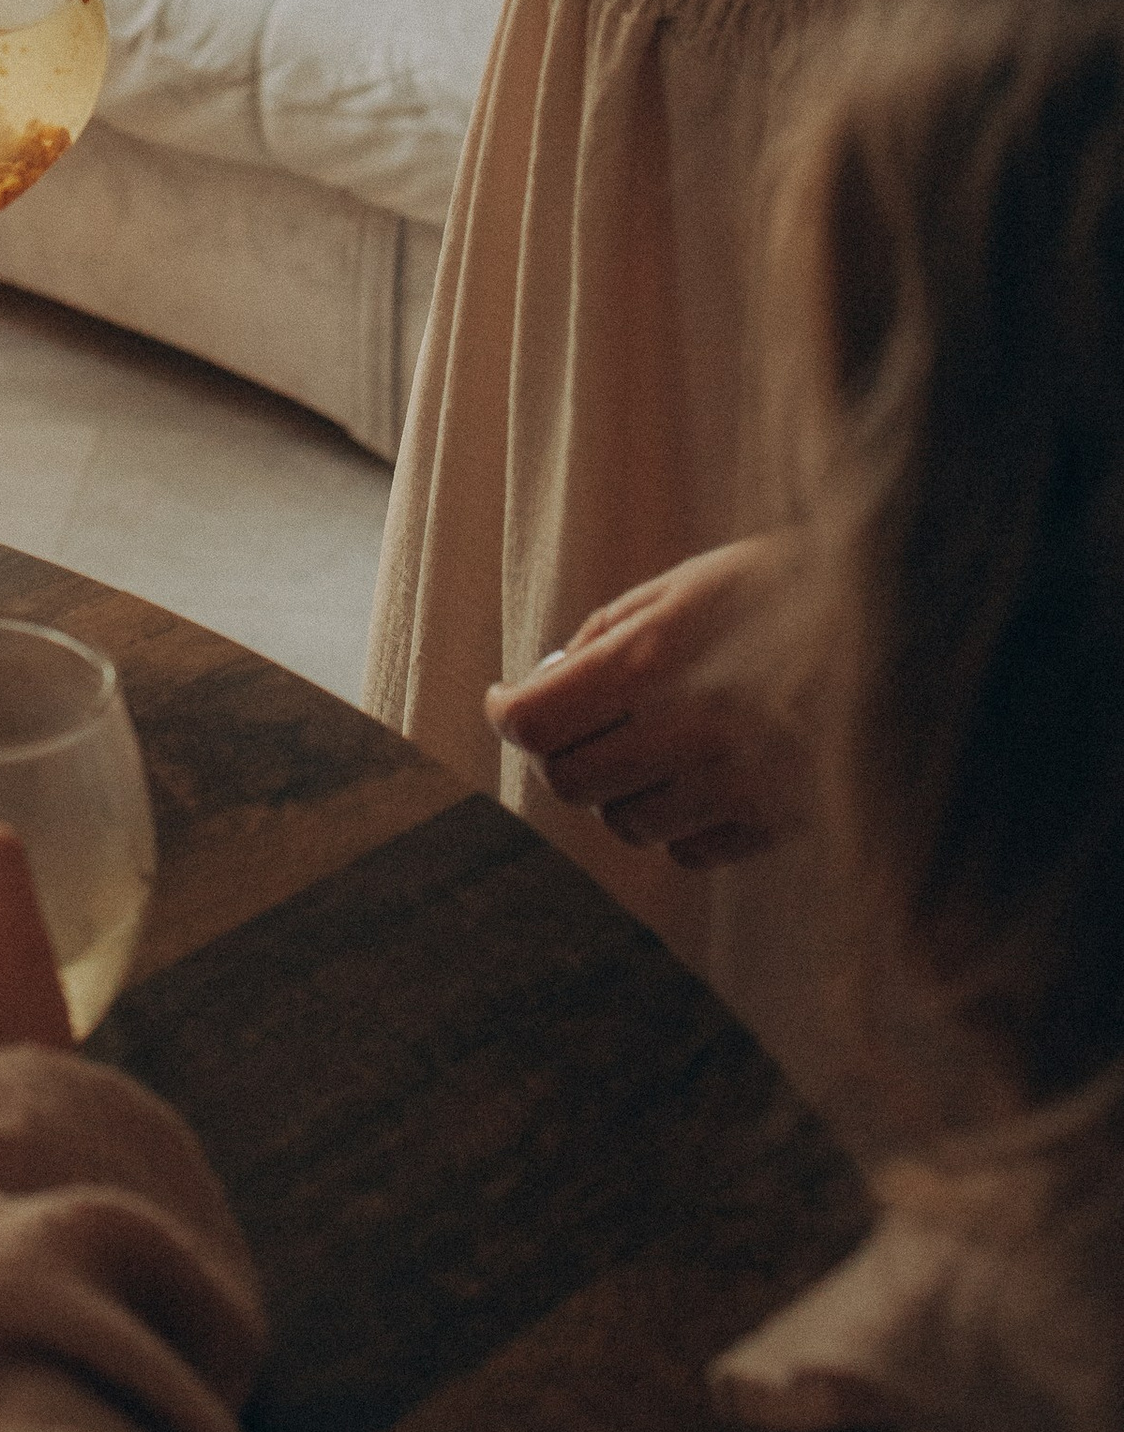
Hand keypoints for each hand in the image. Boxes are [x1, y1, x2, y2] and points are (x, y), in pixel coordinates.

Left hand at [486, 535, 812, 870]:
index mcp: (658, 659)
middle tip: (580, 722)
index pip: (536, 722)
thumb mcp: (696, 580)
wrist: (923, 623)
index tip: (510, 700)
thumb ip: (612, 631)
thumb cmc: (800, 586)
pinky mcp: (782, 823)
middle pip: (571, 783)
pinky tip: (701, 779)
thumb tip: (549, 677)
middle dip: (563, 751)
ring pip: (628, 824)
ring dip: (621, 790)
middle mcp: (690, 731)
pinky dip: (678, 825)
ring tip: (654, 744)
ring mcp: (738, 786)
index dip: (509, 713)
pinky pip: (691, 851)